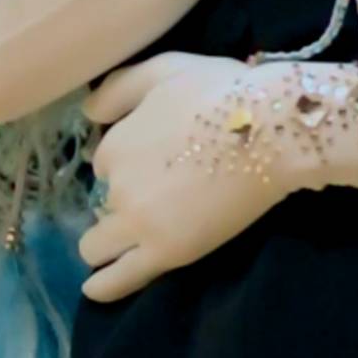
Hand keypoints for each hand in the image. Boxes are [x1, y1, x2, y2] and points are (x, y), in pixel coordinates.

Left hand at [79, 50, 306, 302]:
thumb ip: (119, 87)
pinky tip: (96, 289)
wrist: (270, 130)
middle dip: (119, 203)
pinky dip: (102, 286)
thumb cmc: (224, 91)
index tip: (157, 163)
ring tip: (129, 244)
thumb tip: (87, 113)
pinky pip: (117, 280)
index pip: (105, 164)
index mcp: (116, 143)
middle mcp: (117, 185)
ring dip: (107, 243)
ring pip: (96, 246)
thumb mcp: (166, 69)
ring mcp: (139, 222)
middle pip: (100, 205)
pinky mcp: (166, 252)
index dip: (128, 165)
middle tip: (157, 200)